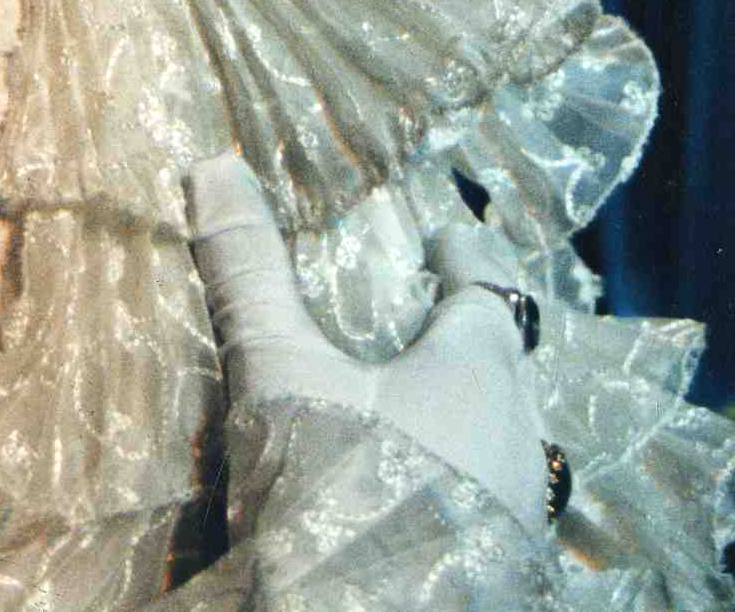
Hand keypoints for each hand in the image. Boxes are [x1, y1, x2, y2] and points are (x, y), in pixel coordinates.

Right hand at [188, 152, 548, 538]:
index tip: (443, 237)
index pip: (494, 284)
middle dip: (465, 335)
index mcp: (481, 365)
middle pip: (503, 360)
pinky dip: (458, 472)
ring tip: (407, 403)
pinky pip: (492, 494)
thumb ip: (251, 274)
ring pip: (503, 434)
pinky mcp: (508, 571)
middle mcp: (520, 431)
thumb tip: (214, 165)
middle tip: (415, 317)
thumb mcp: (279, 371)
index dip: (468, 253)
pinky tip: (411, 486)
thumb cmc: (337, 486)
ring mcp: (520, 508)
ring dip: (464, 411)